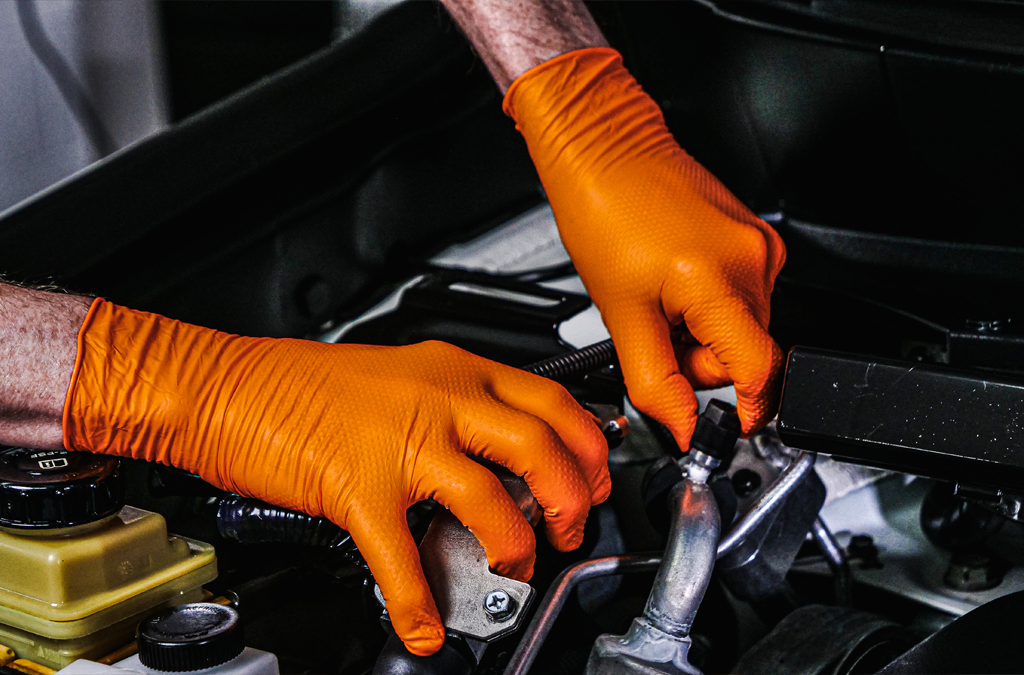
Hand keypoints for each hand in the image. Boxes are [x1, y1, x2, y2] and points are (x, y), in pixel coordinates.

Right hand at [63, 300, 609, 654]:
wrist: (229, 385)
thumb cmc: (309, 382)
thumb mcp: (405, 373)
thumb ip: (458, 404)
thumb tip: (503, 442)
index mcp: (456, 370)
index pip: (554, 402)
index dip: (590, 449)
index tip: (597, 480)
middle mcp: (439, 399)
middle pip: (542, 448)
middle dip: (574, 500)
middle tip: (571, 530)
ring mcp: (400, 442)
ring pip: (490, 498)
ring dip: (516, 546)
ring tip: (515, 570)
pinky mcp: (356, 486)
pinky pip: (400, 554)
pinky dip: (418, 600)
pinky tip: (425, 625)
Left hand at [504, 47, 785, 445]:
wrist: (605, 150)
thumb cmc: (604, 213)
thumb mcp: (620, 314)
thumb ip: (655, 381)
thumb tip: (682, 426)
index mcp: (721, 281)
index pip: (759, 371)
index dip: (745, 408)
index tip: (730, 425)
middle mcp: (755, 261)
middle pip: (748, 352)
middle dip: (700, 361)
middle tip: (656, 334)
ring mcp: (759, 244)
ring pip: (744, 326)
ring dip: (702, 334)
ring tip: (660, 301)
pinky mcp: (754, 236)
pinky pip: (742, 295)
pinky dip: (709, 307)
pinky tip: (674, 283)